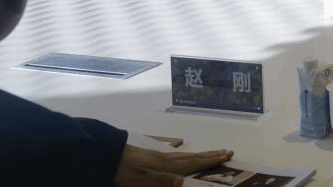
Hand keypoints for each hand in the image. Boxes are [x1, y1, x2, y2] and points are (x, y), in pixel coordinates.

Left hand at [115, 144, 232, 186]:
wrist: (105, 156)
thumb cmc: (124, 172)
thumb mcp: (142, 180)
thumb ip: (162, 181)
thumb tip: (183, 181)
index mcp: (167, 166)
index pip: (194, 162)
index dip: (210, 160)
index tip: (227, 154)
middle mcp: (166, 159)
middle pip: (193, 157)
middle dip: (210, 155)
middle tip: (227, 151)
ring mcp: (159, 157)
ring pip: (185, 156)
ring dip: (201, 154)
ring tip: (212, 153)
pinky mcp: (151, 157)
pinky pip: (177, 157)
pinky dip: (187, 156)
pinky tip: (182, 158)